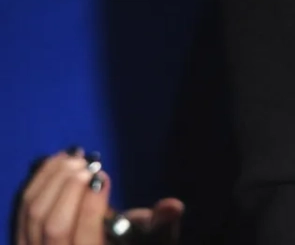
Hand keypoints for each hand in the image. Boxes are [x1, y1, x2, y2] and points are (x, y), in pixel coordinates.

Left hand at [12, 153, 181, 244]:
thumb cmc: (127, 243)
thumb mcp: (150, 239)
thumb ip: (161, 224)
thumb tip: (174, 205)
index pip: (82, 237)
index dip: (90, 206)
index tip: (102, 176)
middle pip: (53, 225)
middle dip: (70, 189)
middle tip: (89, 164)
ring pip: (34, 214)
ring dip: (53, 179)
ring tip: (75, 157)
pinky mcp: (25, 237)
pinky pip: (23, 209)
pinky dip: (39, 181)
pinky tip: (57, 161)